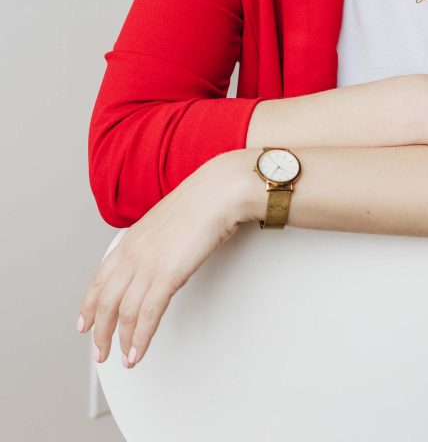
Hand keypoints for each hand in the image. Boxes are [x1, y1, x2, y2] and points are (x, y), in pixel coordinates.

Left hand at [76, 153, 239, 367]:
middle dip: (100, 331)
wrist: (218, 191)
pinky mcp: (166, 275)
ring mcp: (148, 264)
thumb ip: (157, 241)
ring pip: (123, 312)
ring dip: (121, 341)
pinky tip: (138, 353)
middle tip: (99, 352)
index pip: (100, 278)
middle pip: (106, 301)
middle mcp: (133, 253)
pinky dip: (140, 339)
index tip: (85, 323)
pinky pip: (147, 316)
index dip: (89, 304)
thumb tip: (161, 255)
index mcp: (132, 238)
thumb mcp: (168, 221)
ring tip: (124, 359)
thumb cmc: (203, 200)